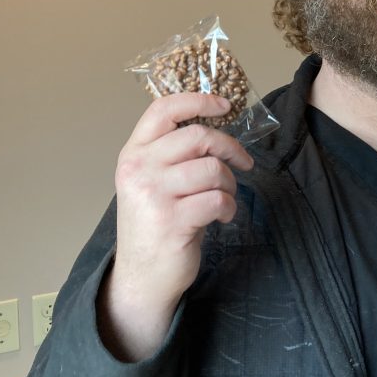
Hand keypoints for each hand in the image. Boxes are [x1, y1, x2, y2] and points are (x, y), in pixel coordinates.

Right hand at [99, 93, 253, 360]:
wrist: (141, 276)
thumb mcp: (151, 181)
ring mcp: (153, 195)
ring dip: (230, 184)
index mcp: (133, 153)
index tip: (224, 104)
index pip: (163, 110)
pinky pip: (218, 199)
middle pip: (199, 137)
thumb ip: (173, 154)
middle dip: (230, 149)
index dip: (198, 100)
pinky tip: (221, 217)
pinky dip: (228, 207)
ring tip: (224, 198)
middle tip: (243, 163)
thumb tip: (216, 130)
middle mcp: (138, 169)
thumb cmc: (154, 224)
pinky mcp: (172, 220)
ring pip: (213, 169)